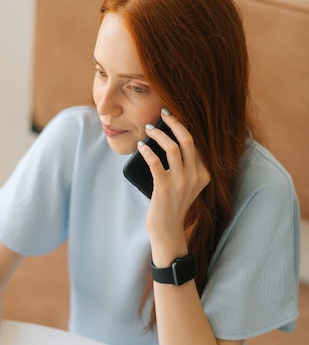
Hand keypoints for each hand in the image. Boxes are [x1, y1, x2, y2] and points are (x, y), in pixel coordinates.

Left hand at [138, 110, 210, 263]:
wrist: (167, 231)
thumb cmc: (172, 206)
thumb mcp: (186, 186)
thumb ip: (184, 168)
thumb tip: (166, 141)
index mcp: (204, 175)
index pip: (197, 144)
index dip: (184, 127)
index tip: (172, 117)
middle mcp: (196, 176)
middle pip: (188, 140)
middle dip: (174, 122)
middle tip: (163, 113)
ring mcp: (181, 182)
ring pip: (172, 147)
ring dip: (158, 134)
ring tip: (147, 129)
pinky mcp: (165, 187)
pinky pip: (155, 161)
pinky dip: (146, 150)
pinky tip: (140, 146)